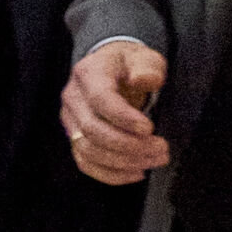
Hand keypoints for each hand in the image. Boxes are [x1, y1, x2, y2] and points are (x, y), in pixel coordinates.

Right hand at [64, 39, 171, 184]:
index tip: (149, 128)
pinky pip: (85, 163)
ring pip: (88, 150)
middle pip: (92, 130)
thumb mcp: (143, 57)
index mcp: (89, 74)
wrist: (111, 70)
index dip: (123, 118)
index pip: (100, 100)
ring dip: (124, 161)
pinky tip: (136, 173)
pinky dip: (111, 174)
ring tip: (155, 160)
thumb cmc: (129, 65)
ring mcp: (70, 121)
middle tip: (161, 148)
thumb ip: (147, 66)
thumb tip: (145, 79)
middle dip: (129, 145)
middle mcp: (73, 98)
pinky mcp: (74, 138)